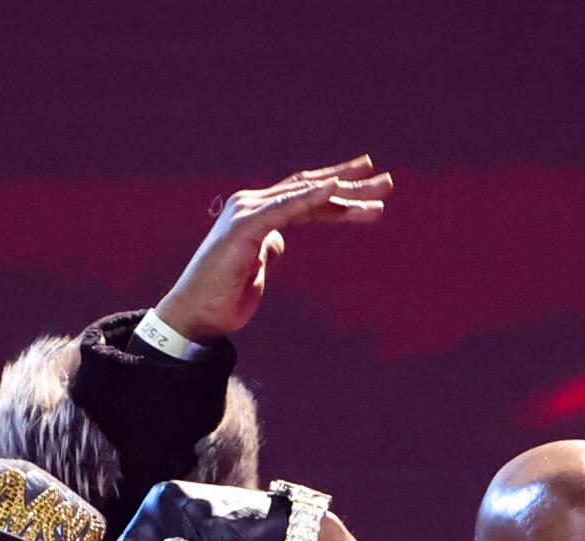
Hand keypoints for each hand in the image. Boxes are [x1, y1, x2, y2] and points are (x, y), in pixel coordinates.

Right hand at [152, 155, 393, 343]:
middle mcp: (253, 204)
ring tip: (381, 188)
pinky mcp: (246, 225)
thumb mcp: (257, 267)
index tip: (370, 189)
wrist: (196, 314)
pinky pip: (286, 207)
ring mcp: (249, 211)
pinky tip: (335, 187)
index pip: (305, 197)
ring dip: (345, 192)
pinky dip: (311, 196)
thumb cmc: (224, 296)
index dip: (338, 193)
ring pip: (305, 196)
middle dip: (351, 185)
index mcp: (258, 213)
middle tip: (388, 181)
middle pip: (311, 189)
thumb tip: (280, 241)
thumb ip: (269, 247)